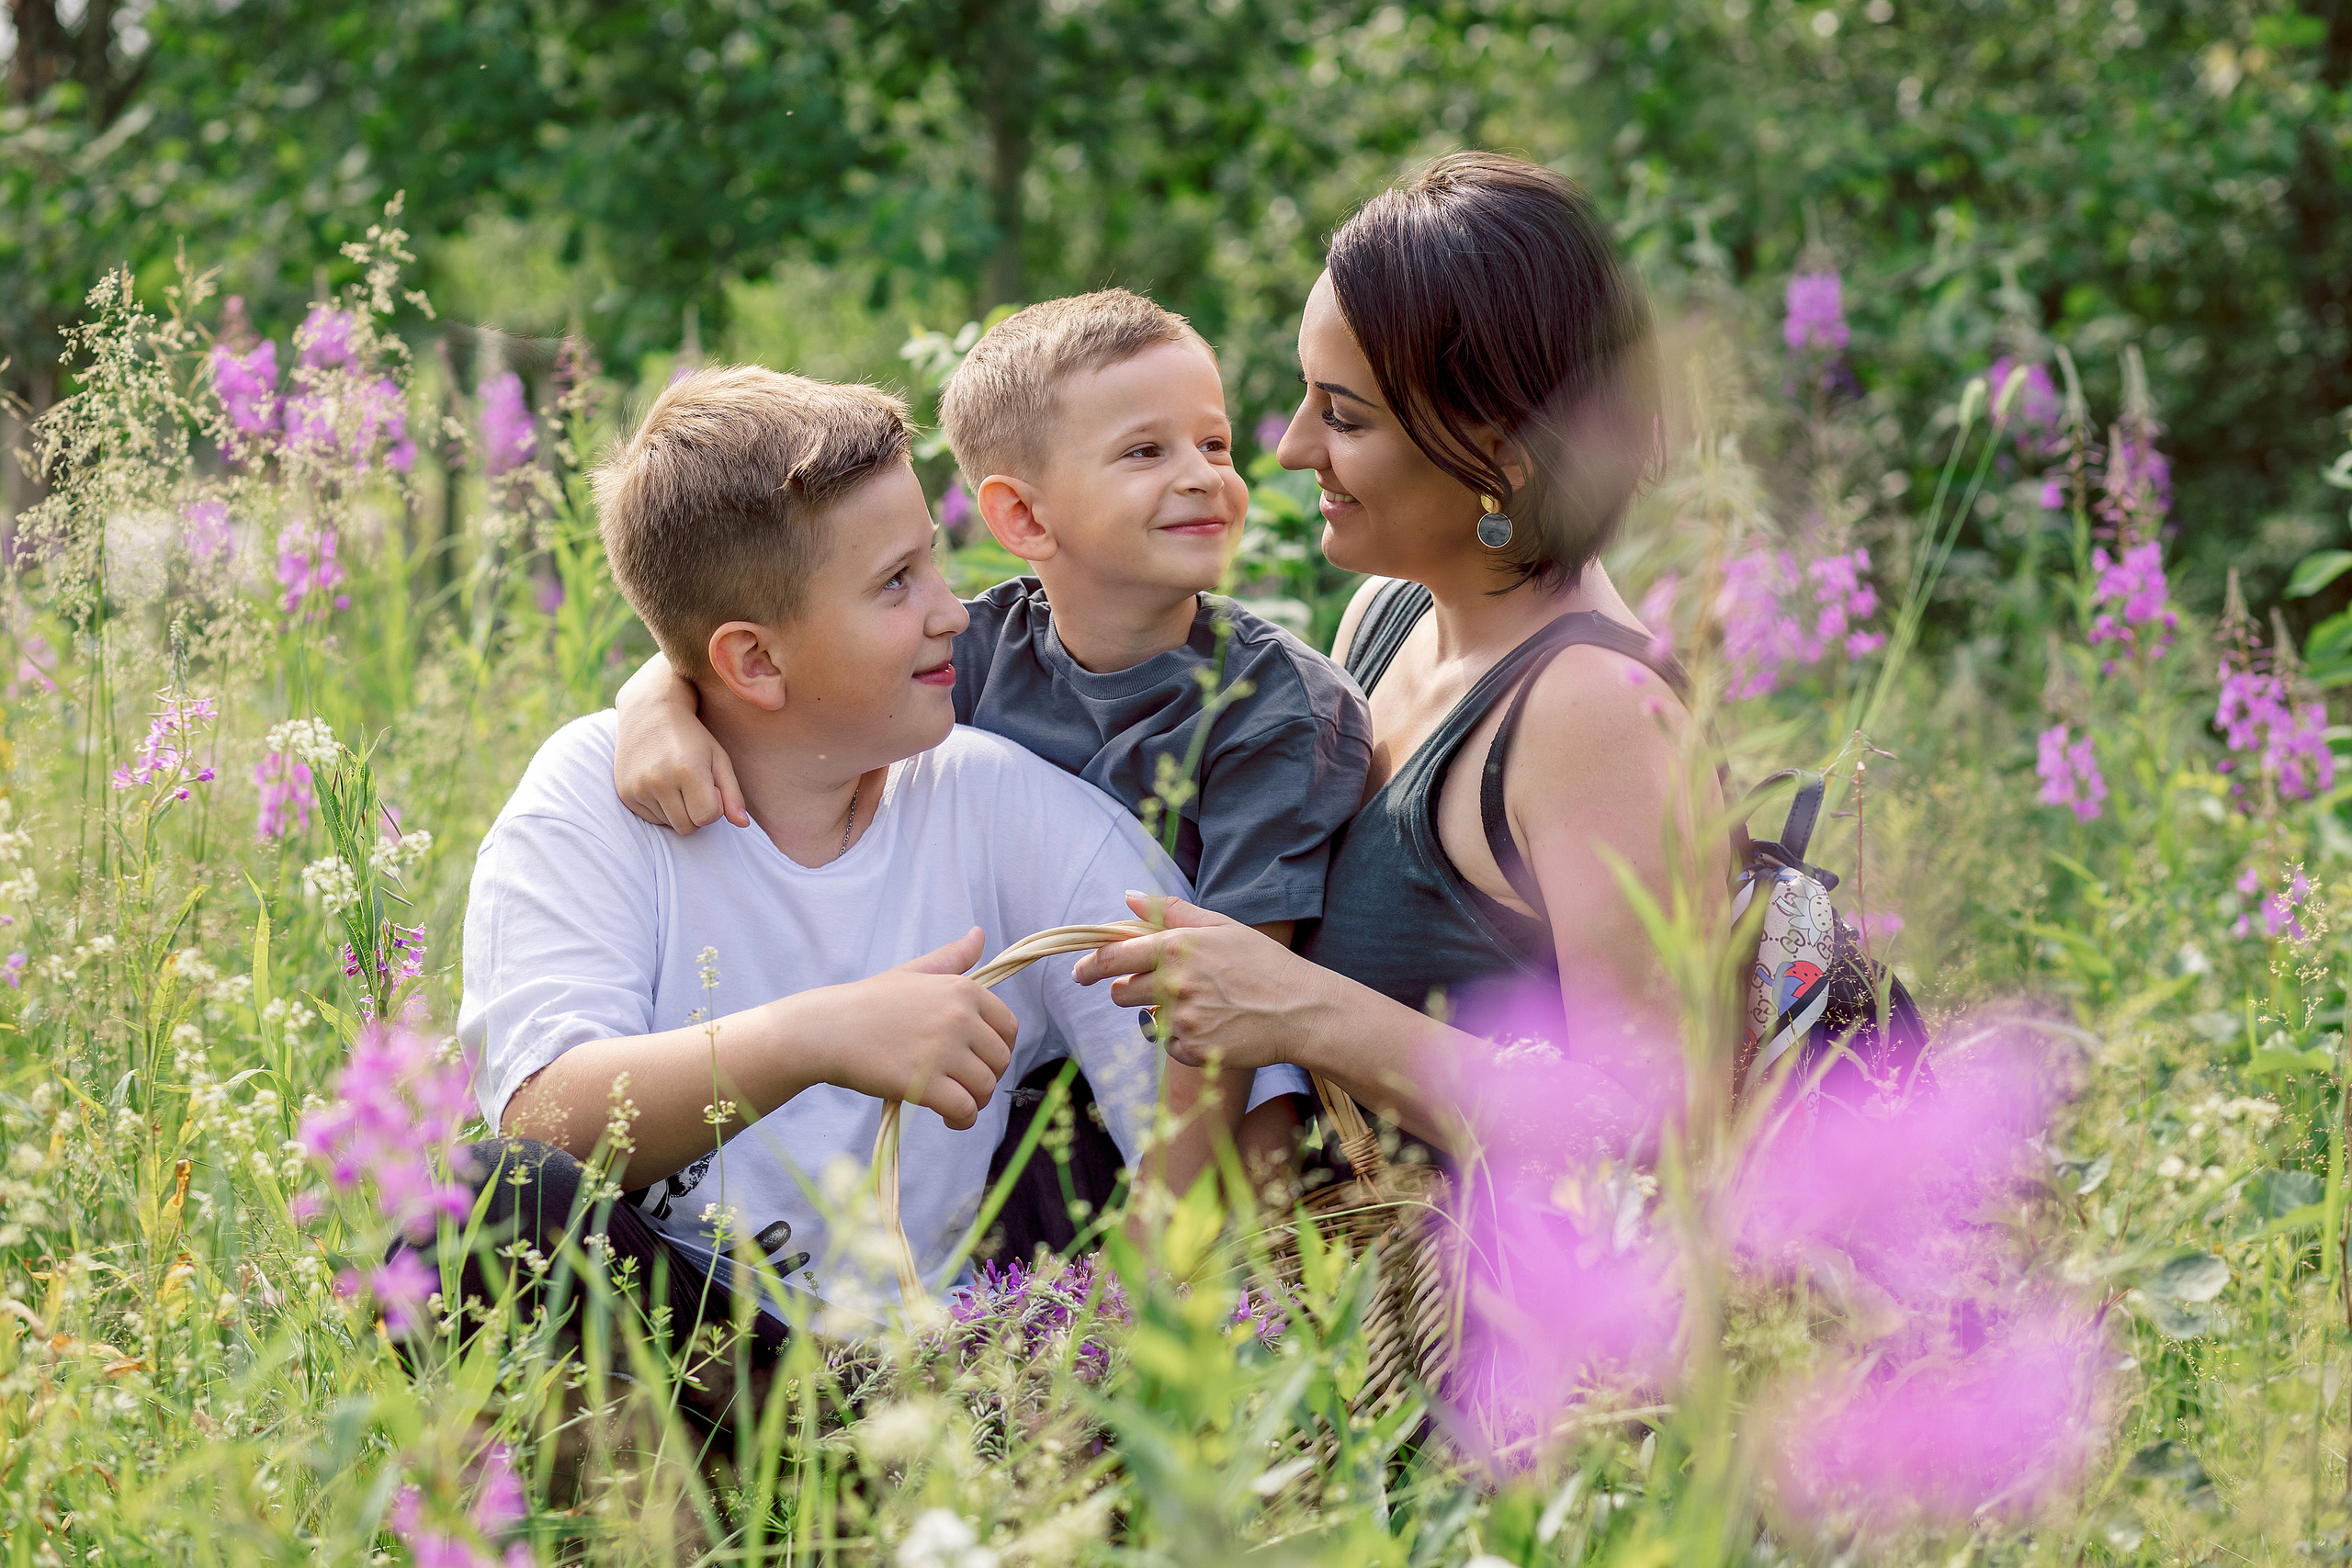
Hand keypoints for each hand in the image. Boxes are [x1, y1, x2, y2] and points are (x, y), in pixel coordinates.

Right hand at [614, 652, 746, 831]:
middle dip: (696, 812)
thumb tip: (742, 824)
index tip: (710, 786)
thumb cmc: (691, 736)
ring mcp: (638, 788)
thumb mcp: (719, 758)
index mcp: (688, 771)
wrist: (649, 711)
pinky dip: (660, 808)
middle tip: (694, 786)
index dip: (714, 806)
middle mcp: (659, 781)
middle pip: (688, 827)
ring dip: (678, 810)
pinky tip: (661, 783)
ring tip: (676, 782)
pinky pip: (651, 819)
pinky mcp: (625, 793)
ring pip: (669, 825)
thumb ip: (732, 793)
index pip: (707, 818)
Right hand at [790, 927, 1017, 1129]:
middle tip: (962, 1085)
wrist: (827, 1029)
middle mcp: (958, 1016)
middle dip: (986, 1077)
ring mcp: (942, 1050)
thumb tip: (979, 934)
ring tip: (955, 1103)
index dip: (998, 1049)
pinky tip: (948, 1118)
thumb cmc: (869, 1002)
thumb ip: (952, 958)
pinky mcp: (924, 1083)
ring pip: (984, 1087)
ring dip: (975, 1102)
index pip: (1008, 1027)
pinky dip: (962, 1119)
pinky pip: (964, 1109)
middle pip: (999, 1060)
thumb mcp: (914, 972)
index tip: (978, 1060)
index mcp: (962, 989)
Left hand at [1072, 893, 1326, 1074]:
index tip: (1080, 972)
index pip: (1114, 957)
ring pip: (1147, 1020)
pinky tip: (1214, 1027)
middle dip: (1129, 990)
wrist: (1301, 1010)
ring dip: (1161, 1014)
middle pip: (1121, 993)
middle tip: (1160, 988)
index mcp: (1178, 947)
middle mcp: (1174, 983)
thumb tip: (1129, 897)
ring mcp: (1183, 1020)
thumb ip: (1172, 912)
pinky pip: (1170, 1046)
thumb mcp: (1222, 926)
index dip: (1090, 966)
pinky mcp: (1194, 1050)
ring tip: (1201, 1005)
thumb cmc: (1264, 963)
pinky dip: (1184, 1039)